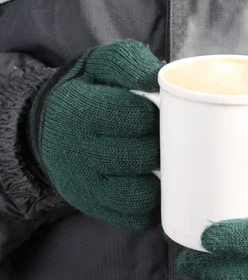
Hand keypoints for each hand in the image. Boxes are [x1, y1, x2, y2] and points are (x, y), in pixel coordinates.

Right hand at [26, 40, 164, 228]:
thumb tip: (159, 76)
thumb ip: (131, 62)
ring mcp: (82, 185)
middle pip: (143, 155)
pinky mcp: (92, 206)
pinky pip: (134, 217)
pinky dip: (153, 203)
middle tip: (165, 135)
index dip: (158, 114)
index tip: (158, 111)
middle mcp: (75, 151)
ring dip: (162, 179)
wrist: (49, 123)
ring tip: (161, 160)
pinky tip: (154, 182)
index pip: (137, 116)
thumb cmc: (88, 88)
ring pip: (141, 194)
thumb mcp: (102, 63)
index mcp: (77, 110)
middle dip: (163, 144)